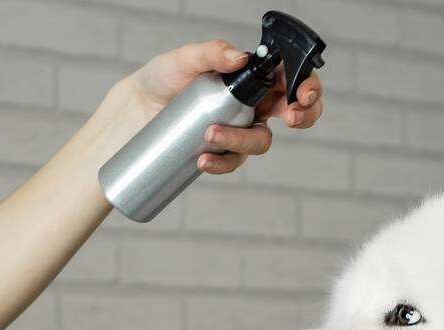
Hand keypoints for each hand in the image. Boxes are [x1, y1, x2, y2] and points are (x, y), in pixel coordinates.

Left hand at [102, 39, 323, 175]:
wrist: (135, 110)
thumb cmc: (163, 78)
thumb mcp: (184, 59)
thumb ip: (212, 52)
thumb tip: (239, 57)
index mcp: (253, 76)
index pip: (292, 78)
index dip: (308, 86)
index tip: (303, 95)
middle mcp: (254, 103)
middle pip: (296, 112)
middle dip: (303, 115)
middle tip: (290, 117)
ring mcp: (241, 129)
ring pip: (261, 141)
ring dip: (242, 140)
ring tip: (211, 133)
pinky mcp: (224, 151)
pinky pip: (234, 162)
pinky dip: (221, 162)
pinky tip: (203, 158)